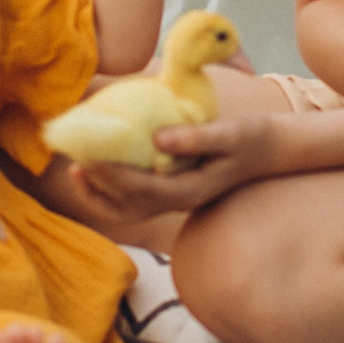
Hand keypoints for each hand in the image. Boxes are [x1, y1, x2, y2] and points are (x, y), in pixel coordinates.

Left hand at [65, 113, 275, 222]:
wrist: (270, 150)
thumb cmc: (251, 137)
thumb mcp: (230, 133)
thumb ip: (196, 137)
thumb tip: (158, 138)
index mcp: (191, 191)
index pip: (143, 191)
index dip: (114, 177)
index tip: (89, 159)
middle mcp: (179, 202)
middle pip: (129, 207)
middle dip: (98, 188)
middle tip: (73, 162)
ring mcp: (174, 200)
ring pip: (128, 210)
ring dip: (99, 194)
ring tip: (77, 169)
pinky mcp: (171, 191)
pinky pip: (134, 200)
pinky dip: (111, 190)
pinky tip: (99, 167)